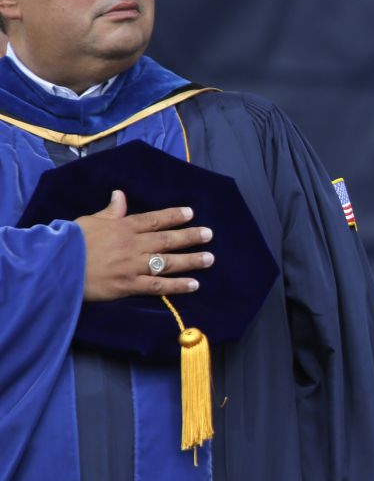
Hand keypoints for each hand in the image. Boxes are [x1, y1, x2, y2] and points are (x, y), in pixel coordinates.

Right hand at [76, 191, 213, 300]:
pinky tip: (194, 284)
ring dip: (191, 260)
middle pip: (167, 239)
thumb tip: (120, 195)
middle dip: (191, 236)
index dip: (174, 216)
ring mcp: (132, 266)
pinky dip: (177, 285)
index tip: (191, 213)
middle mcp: (133, 245)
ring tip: (210, 258)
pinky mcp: (129, 285)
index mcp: (122, 227)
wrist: (56, 266)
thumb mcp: (89, 221)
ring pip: (168, 262)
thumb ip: (110, 212)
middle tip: (209, 234)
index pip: (154, 219)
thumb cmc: (70, 242)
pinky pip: (158, 285)